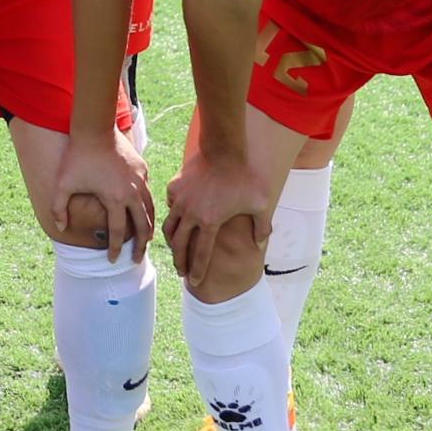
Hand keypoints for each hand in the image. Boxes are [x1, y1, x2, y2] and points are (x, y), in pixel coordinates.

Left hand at [49, 127, 153, 260]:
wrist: (95, 128)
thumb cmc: (78, 157)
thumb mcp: (63, 184)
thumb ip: (59, 208)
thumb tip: (59, 228)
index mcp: (115, 199)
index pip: (116, 231)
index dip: (114, 248)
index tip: (112, 260)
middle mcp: (132, 192)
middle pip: (141, 226)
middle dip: (140, 246)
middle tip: (136, 259)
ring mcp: (140, 180)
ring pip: (150, 210)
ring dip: (148, 227)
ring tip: (145, 240)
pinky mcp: (143, 168)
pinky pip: (149, 192)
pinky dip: (148, 206)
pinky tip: (144, 212)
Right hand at [159, 135, 279, 295]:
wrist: (224, 148)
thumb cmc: (245, 177)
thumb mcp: (261, 204)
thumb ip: (262, 228)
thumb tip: (259, 245)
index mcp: (210, 222)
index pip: (201, 255)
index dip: (198, 271)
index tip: (196, 282)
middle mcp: (191, 214)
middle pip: (180, 245)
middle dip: (180, 261)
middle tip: (181, 272)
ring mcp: (180, 199)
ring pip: (170, 227)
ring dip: (172, 242)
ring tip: (175, 250)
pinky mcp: (175, 186)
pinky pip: (170, 206)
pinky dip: (172, 216)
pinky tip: (177, 219)